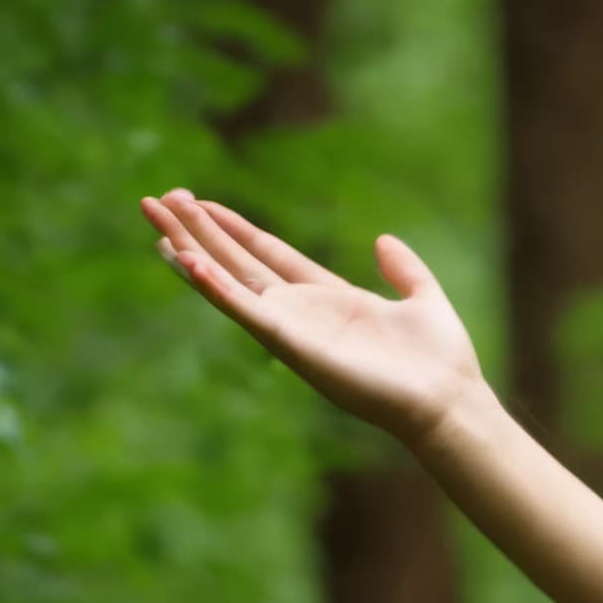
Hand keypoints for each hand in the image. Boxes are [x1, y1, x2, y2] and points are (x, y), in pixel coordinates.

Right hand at [140, 189, 487, 444]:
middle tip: (156, 199)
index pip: (268, 256)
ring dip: (190, 250)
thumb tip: (384, 239)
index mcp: (328, 299)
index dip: (235, 229)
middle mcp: (301, 313)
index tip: (200, 203)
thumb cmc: (441, 362)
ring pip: (228, 282)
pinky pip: (244, 312)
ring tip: (154, 219)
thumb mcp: (423, 299)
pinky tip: (186, 260)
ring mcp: (292, 329)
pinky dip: (214, 287)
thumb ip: (404, 270)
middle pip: (236, 263)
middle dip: (198, 231)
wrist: (448, 402)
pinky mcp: (291, 346)